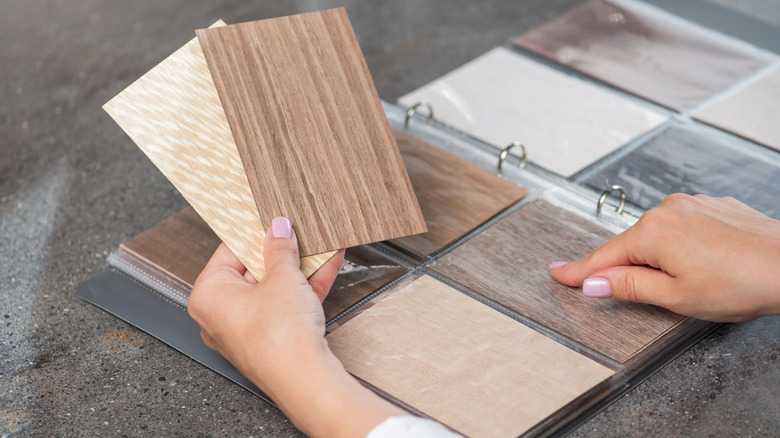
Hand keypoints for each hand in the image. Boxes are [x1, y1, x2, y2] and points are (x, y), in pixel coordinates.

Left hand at [187, 217, 404, 436]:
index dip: (253, 233)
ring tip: (318, 244)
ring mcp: (248, 330)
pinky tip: (327, 265)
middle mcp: (221, 316)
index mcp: (208, 296)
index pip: (228, 252)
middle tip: (296, 231)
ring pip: (274, 289)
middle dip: (281, 251)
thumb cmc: (279, 338)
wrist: (305, 379)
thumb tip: (278, 230)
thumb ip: (280, 249)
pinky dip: (306, 287)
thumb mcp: (282, 278)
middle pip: (253, 271)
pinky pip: (287, 306)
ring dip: (299, 267)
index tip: (270, 219)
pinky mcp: (272, 340)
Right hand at [550, 194, 779, 321]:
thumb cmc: (742, 283)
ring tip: (697, 282)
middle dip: (633, 269)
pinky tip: (709, 264)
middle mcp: (668, 209)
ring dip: (663, 258)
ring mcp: (693, 204)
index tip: (558, 274)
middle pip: (632, 245)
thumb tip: (595, 283)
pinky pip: (685, 227)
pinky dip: (685, 246)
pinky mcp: (715, 206)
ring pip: (660, 236)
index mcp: (652, 231)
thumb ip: (628, 287)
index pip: (603, 257)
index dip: (579, 271)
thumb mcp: (675, 297)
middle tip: (658, 294)